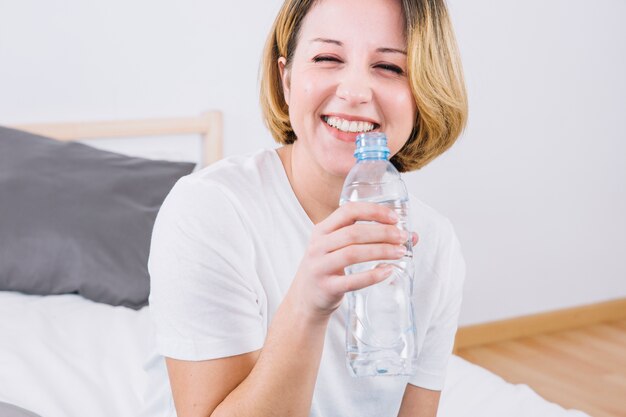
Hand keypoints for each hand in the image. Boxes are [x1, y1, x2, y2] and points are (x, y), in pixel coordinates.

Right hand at [287, 202, 418, 320]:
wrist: (305, 298)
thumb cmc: (328, 267)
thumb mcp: (339, 247)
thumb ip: (369, 239)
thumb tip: (412, 236)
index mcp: (322, 230)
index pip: (347, 211)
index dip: (373, 211)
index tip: (394, 218)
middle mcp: (318, 245)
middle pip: (353, 233)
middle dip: (382, 233)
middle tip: (402, 237)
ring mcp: (320, 267)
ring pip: (352, 253)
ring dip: (380, 251)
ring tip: (400, 252)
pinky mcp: (326, 288)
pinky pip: (351, 281)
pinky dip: (372, 276)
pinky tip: (388, 271)